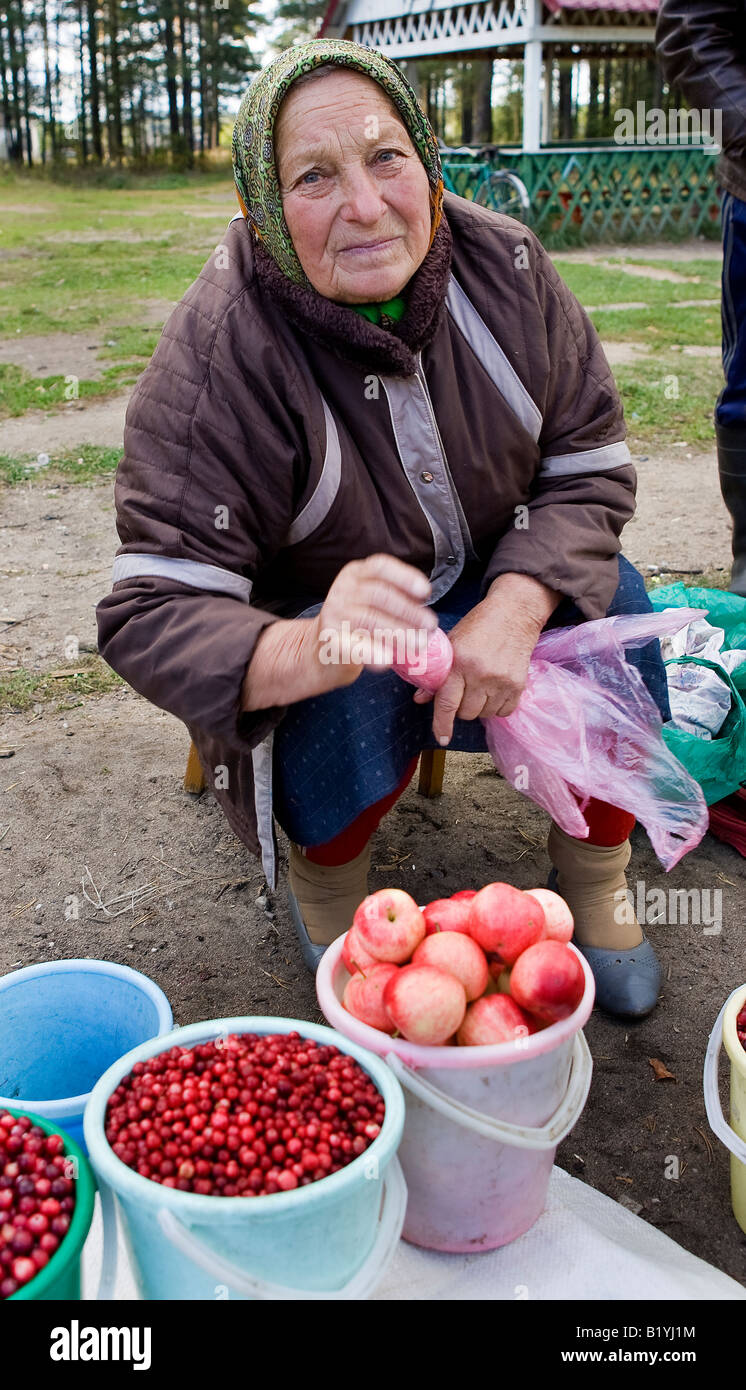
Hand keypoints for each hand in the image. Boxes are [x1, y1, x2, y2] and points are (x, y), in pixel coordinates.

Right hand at [309, 553, 437, 685]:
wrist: (322, 649)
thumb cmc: (358, 624)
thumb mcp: (373, 601)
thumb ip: (397, 599)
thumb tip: (426, 615)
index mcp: (356, 574)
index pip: (380, 567)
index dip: (405, 577)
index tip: (426, 592)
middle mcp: (342, 589)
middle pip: (380, 595)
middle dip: (409, 611)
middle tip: (430, 626)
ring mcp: (333, 614)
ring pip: (370, 619)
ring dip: (399, 633)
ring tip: (419, 644)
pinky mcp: (329, 640)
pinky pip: (353, 645)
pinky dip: (372, 652)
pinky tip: (387, 660)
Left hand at [413, 573, 559, 743]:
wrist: (514, 613)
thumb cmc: (479, 626)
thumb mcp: (451, 644)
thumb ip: (436, 673)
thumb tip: (420, 699)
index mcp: (460, 662)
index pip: (447, 702)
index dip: (442, 724)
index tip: (441, 738)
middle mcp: (482, 674)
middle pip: (466, 713)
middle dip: (460, 708)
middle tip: (463, 691)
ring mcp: (502, 681)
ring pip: (484, 714)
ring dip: (479, 707)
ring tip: (479, 688)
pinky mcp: (519, 684)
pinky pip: (504, 712)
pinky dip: (497, 707)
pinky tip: (494, 691)